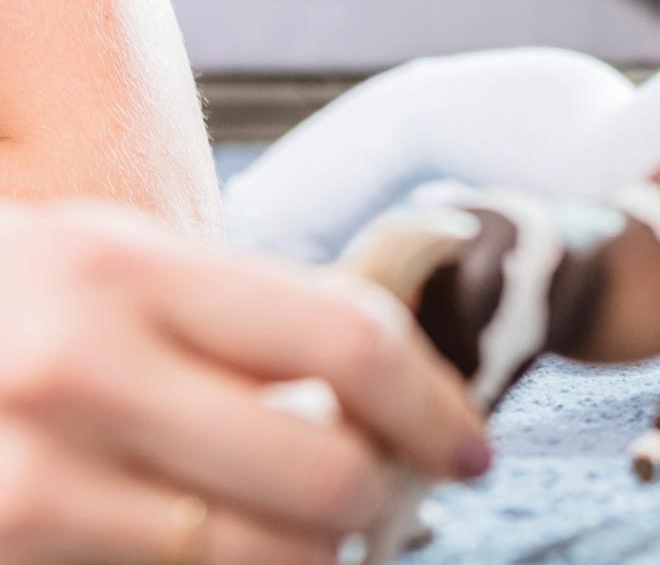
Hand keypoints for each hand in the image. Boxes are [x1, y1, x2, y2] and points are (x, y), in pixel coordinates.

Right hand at [0, 202, 486, 563]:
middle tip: (382, 502)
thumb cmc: (2, 308)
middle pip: (327, 473)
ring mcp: (29, 476)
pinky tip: (220, 552)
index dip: (436, 407)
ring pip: (268, 559)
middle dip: (378, 501)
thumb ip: (239, 321)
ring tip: (300, 533)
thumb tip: (392, 394)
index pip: (350, 340)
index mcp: (124, 268)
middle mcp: (77, 367)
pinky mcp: (5, 548)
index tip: (470, 447)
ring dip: (311, 556)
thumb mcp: (110, 266)